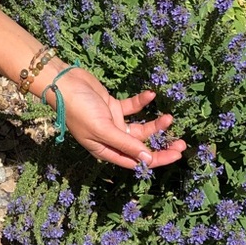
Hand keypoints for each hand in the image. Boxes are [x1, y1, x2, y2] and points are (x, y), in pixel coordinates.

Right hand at [50, 66, 185, 168]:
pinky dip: (142, 102)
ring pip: (140, 128)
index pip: (137, 161)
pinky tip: (150, 94)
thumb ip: (126, 144)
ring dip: (155, 123)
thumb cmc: (79, 109)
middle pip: (141, 146)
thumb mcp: (103, 129)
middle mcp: (111, 139)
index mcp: (106, 151)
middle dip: (161, 144)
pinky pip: (132, 107)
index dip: (157, 159)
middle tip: (182, 142)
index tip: (177, 155)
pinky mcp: (112, 106)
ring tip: (169, 116)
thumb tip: (148, 159)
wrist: (63, 83)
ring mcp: (112, 122)